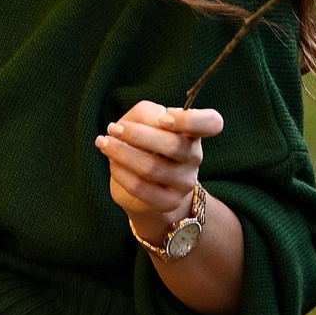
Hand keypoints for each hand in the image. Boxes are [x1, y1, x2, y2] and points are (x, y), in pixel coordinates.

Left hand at [95, 101, 221, 248]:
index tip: (163, 118)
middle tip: (114, 128)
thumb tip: (148, 122)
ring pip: (152, 167)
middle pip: (173, 145)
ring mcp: (185, 182)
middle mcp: (194, 157)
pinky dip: (120, 172)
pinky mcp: (169, 201)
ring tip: (104, 143)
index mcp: (193, 132)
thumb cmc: (144, 143)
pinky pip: (140, 187)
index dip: (189, 119)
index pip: (211, 123)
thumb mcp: (144, 120)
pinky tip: (112, 163)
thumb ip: (147, 113)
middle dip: (136, 134)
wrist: (144, 183)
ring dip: (121, 152)